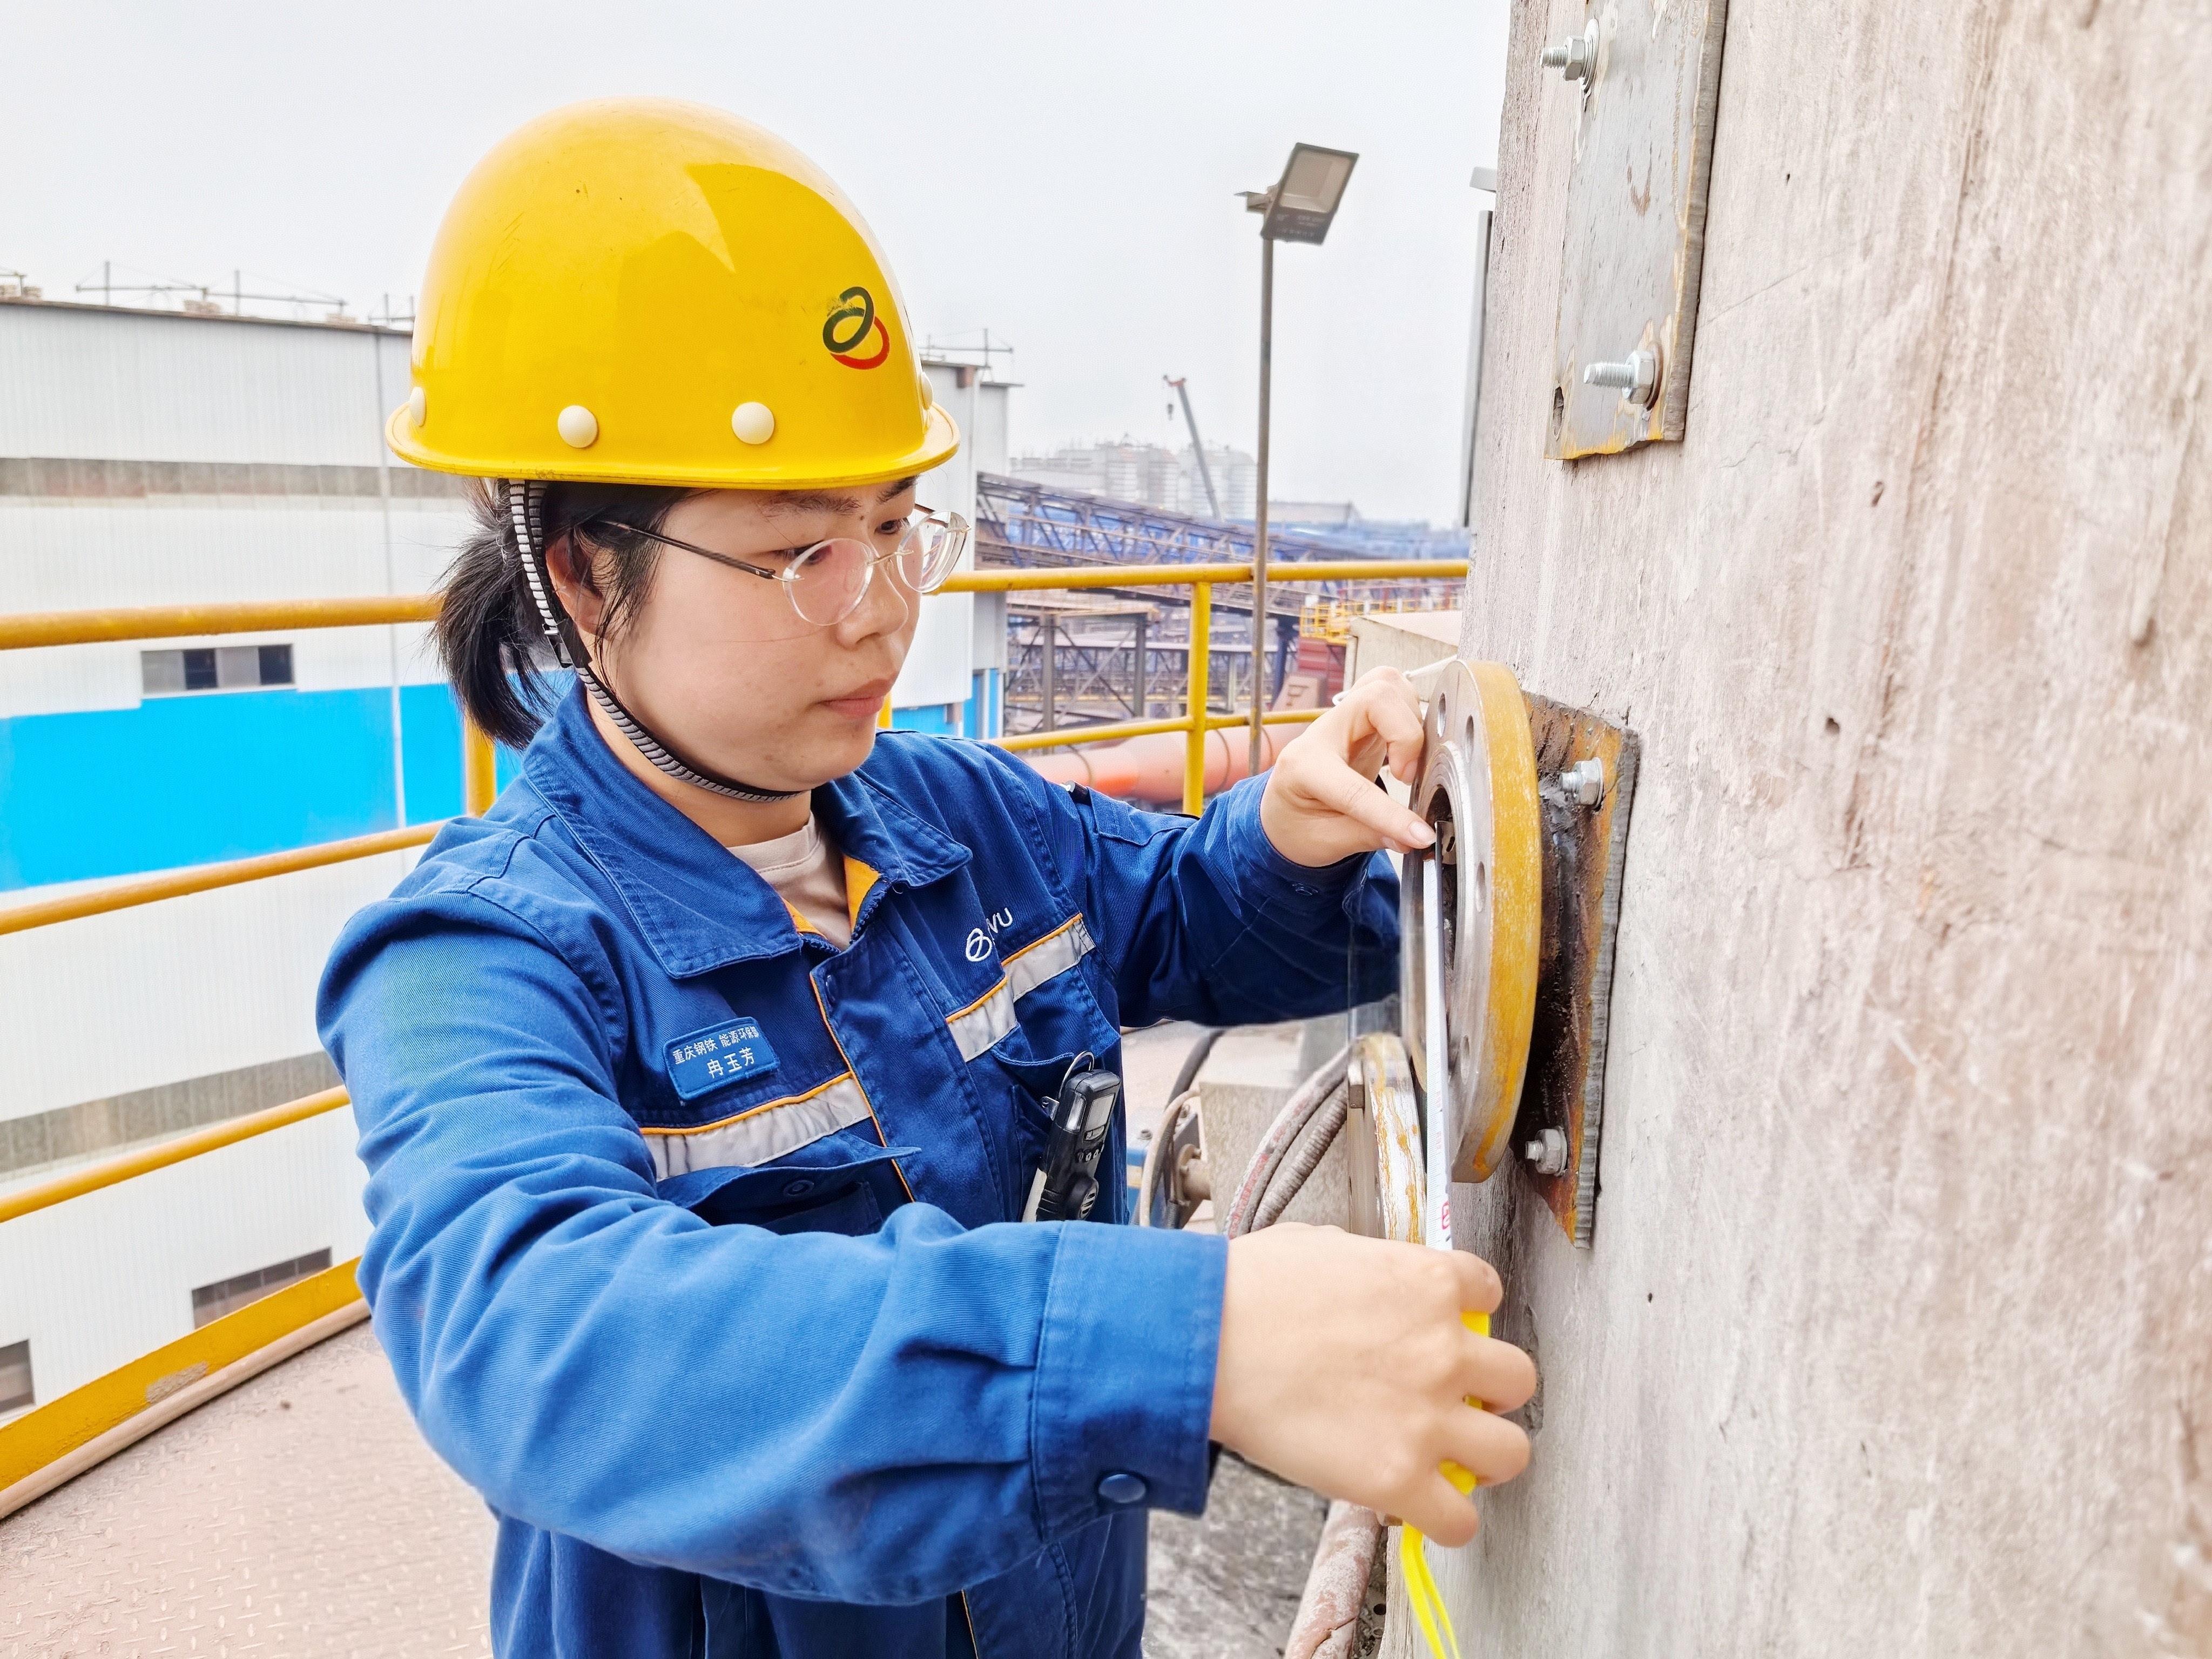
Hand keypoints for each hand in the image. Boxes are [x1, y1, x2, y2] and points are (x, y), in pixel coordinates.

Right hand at [1207, 1223, 1535, 1544]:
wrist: (1206, 1341)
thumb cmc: (1247, 1291)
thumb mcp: (1322, 1246)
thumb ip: (1369, 1267)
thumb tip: (1370, 1286)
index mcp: (1427, 1280)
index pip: (1488, 1292)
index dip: (1465, 1317)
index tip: (1445, 1333)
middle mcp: (1443, 1346)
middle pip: (1517, 1379)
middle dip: (1489, 1392)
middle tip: (1454, 1402)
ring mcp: (1428, 1415)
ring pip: (1511, 1452)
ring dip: (1483, 1457)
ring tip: (1448, 1461)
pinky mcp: (1399, 1476)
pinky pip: (1460, 1520)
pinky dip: (1445, 1521)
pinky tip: (1418, 1509)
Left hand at [1258, 668, 1434, 867]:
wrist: (1283, 808)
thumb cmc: (1297, 824)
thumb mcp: (1326, 842)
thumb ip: (1369, 837)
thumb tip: (1413, 839)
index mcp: (1302, 769)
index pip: (1354, 788)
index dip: (1392, 814)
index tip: (1421, 835)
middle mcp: (1323, 733)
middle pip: (1375, 698)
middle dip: (1407, 734)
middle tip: (1408, 776)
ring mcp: (1342, 718)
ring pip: (1386, 683)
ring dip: (1411, 719)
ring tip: (1409, 760)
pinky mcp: (1360, 715)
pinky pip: (1392, 689)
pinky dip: (1411, 711)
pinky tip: (1408, 745)